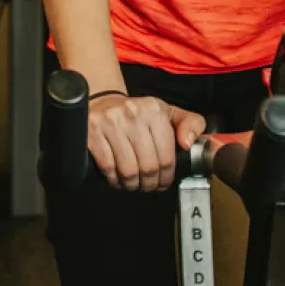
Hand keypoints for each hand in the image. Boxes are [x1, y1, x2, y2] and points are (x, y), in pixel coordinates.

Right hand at [88, 93, 204, 192]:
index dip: (166, 177)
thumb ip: (191, 124)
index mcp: (154, 109)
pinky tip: (116, 176)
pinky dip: (113, 178)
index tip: (162, 182)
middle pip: (148, 167)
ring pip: (128, 171)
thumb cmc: (137, 113)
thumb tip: (188, 143)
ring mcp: (111, 121)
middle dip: (149, 183)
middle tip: (147, 184)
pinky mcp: (93, 130)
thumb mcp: (168, 113)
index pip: (167, 158)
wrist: (103, 101)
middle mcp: (133, 112)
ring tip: (132, 182)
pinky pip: (108, 167)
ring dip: (131, 184)